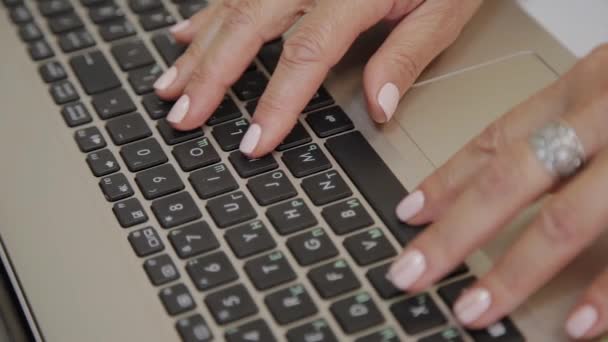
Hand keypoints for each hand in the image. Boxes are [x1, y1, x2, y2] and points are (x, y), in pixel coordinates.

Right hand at [153, 0, 480, 156]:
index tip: (254, 142)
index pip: (305, 54)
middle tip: (183, 117)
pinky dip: (209, 14)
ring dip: (199, 49)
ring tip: (170, 86)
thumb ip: (407, 56)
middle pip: (249, 26)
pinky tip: (186, 33)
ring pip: (234, 6)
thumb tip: (378, 107)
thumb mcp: (446, 8)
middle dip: (211, 77)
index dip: (276, 103)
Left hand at [387, 44, 607, 339]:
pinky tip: (578, 326)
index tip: (405, 217)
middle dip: (455, 234)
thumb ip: (545, 129)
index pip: (494, 140)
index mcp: (582, 88)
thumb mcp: (600, 90)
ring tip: (472, 312)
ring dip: (516, 272)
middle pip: (513, 179)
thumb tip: (474, 182)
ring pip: (569, 219)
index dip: (444, 180)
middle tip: (409, 274)